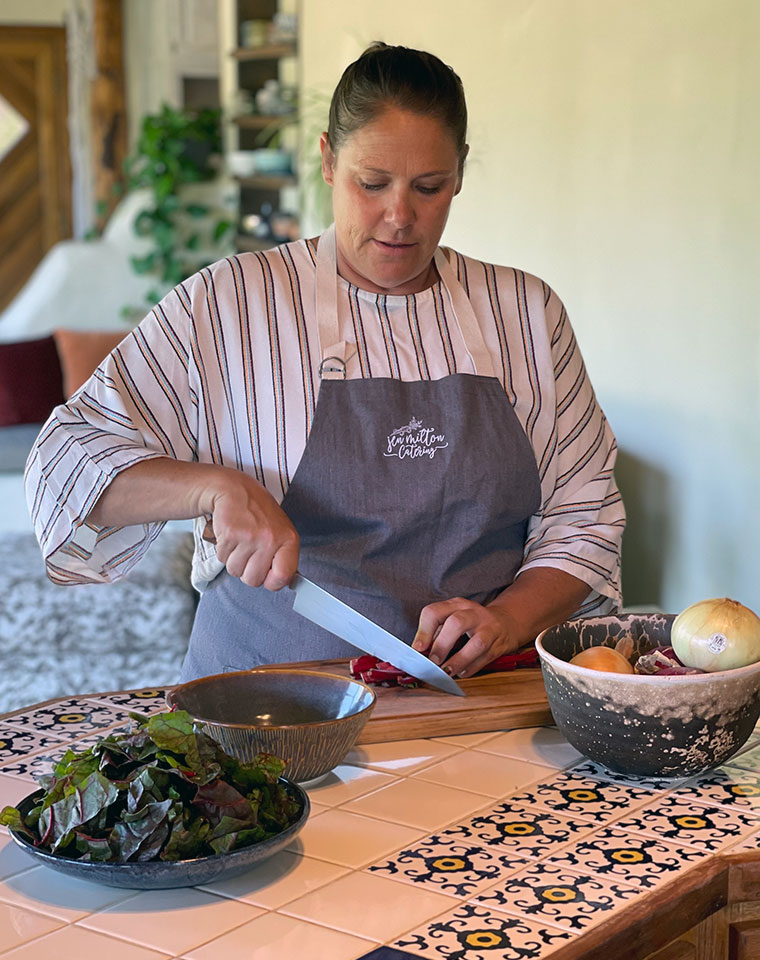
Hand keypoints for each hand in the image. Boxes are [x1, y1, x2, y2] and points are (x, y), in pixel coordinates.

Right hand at [201, 468, 298, 590]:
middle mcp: (270, 539)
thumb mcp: (281, 530)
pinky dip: (224, 551)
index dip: (272, 582)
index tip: (268, 576)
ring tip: (240, 541)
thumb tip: (282, 582)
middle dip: (248, 571)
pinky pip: (223, 559)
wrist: (235, 490)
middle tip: (250, 552)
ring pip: (236, 571)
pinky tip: (231, 535)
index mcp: (288, 539)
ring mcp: (249, 537)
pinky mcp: (230, 535)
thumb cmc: (259, 513)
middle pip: (254, 580)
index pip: (284, 577)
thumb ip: (283, 556)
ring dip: (234, 560)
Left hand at [412, 597, 519, 678]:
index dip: (423, 632)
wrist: (507, 622)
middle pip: (456, 623)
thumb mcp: (454, 618)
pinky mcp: (499, 644)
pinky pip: (485, 658)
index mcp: (456, 605)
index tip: (418, 649)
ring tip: (447, 671)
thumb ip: (436, 633)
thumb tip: (419, 651)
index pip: (434, 612)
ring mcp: (489, 628)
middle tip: (433, 661)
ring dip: (459, 660)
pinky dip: (471, 668)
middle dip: (442, 645)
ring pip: (477, 643)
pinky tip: (461, 672)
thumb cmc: (473, 623)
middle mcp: (473, 613)